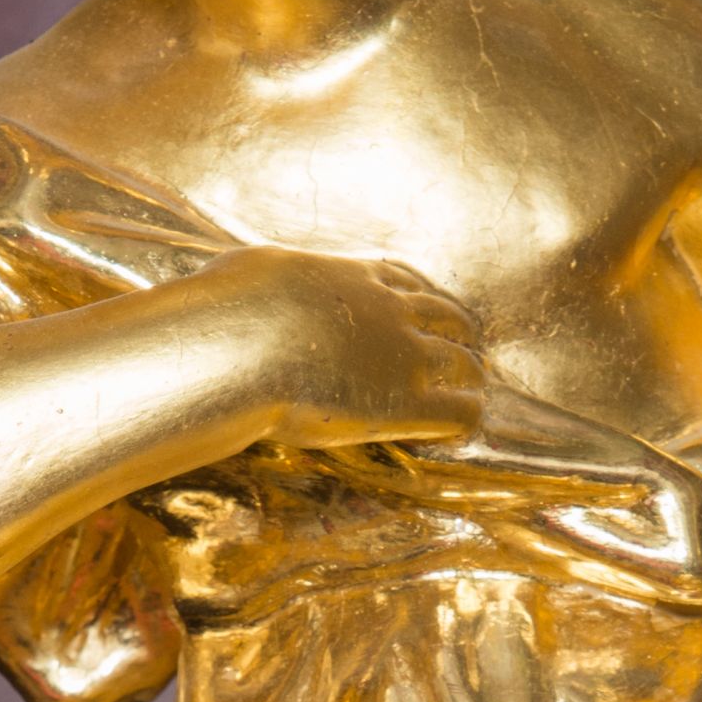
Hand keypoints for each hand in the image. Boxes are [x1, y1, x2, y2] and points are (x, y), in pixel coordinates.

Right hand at [221, 246, 485, 447]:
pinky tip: (459, 432)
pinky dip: (466, 420)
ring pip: (464, 364)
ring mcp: (405, 356)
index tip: (423, 315)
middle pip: (448, 318)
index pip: (406, 281)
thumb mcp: (254, 269)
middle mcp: (392, 311)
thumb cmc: (231, 309)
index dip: (420, 301)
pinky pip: (458, 412)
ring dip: (469, 379)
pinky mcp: (407, 403)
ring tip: (471, 394)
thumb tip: (244, 280)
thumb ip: (269, 278)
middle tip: (458, 357)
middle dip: (457, 336)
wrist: (241, 346)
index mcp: (356, 276)